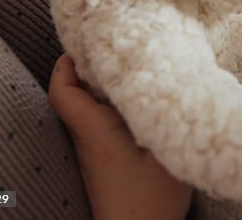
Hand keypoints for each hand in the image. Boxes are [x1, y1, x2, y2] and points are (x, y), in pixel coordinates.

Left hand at [48, 53, 192, 219]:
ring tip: (137, 66)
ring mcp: (96, 149)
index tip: (86, 42)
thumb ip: (169, 112)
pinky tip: (145, 100)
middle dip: (93, 65)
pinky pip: (103, 120)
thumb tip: (179, 78)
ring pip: (91, 106)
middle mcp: (89, 136)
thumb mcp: (166, 149)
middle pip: (77, 92)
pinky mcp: (106, 159)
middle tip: (120, 44)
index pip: (62, 91)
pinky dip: (117, 104)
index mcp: (96, 129)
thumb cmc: (149, 199)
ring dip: (107, 85)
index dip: (67, 63)